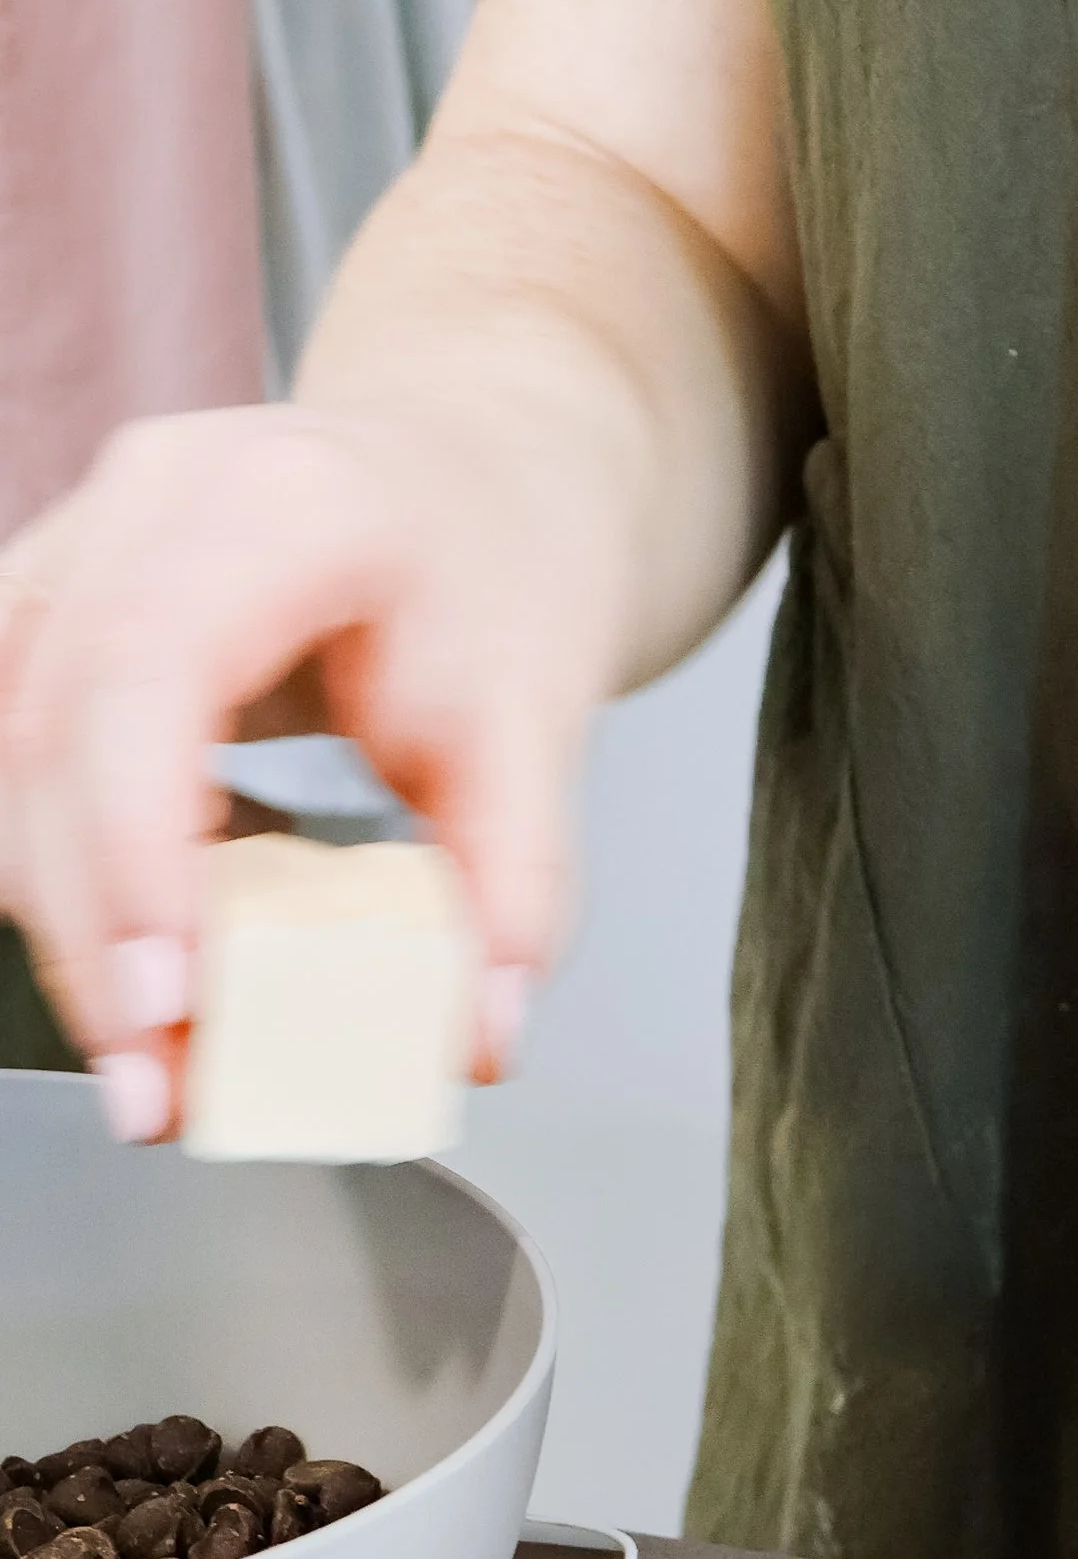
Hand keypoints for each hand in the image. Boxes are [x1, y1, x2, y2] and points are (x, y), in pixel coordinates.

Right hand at [0, 401, 619, 1137]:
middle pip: (51, 723)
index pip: (152, 671)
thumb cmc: (499, 575)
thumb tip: (474, 1035)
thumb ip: (515, 885)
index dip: (135, 844)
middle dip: (92, 931)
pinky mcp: (53, 596)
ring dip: (62, 917)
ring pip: (5, 740)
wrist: (476, 469)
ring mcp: (83, 534)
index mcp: (286, 501)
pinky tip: (126, 963)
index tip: (170, 999)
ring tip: (151, 1060)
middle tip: (154, 1089)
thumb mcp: (543, 725)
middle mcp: (155, 497)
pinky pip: (8, 739)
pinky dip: (57, 867)